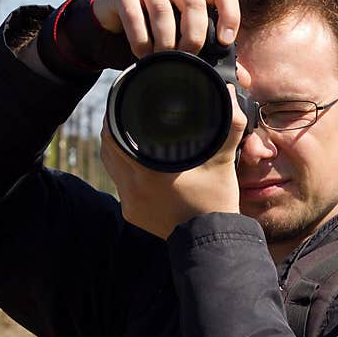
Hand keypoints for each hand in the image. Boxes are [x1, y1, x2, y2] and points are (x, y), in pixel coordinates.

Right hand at [92, 0, 240, 57]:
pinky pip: (136, 17)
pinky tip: (143, 54)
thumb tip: (245, 80)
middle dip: (194, 36)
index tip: (226, 42)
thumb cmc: (157, 29)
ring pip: (164, 12)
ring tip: (163, 60)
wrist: (113, 18)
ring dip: (165, 43)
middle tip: (188, 57)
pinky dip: (141, 41)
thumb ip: (213, 54)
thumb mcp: (185, 37)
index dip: (231, 15)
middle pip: (194, 3)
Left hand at [100, 82, 250, 239]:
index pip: (113, 135)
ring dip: (116, 150)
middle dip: (113, 128)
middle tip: (125, 112)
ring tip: (128, 133)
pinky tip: (137, 163)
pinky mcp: (132, 214)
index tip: (122, 100)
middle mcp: (132, 188)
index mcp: (148, 172)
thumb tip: (229, 94)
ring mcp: (129, 203)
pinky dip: (124, 170)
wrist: (212, 242)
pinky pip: (120, 184)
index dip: (114, 114)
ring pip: (111, 167)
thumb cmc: (216, 203)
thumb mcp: (222, 162)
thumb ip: (229, 126)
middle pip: (108, 149)